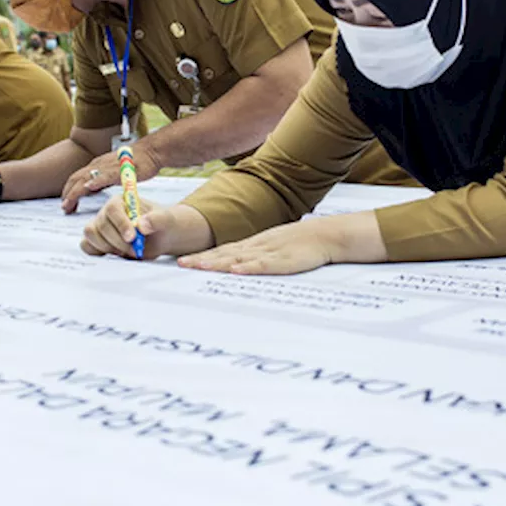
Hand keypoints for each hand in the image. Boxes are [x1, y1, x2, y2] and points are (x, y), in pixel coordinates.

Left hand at [60, 144, 160, 213]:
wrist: (151, 151)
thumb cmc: (135, 162)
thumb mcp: (112, 172)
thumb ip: (101, 180)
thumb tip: (91, 190)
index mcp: (97, 166)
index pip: (76, 178)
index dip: (68, 191)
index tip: (65, 204)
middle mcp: (99, 165)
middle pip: (76, 178)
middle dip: (67, 193)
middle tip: (64, 208)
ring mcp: (108, 167)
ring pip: (86, 178)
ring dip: (75, 191)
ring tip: (68, 203)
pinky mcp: (119, 169)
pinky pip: (105, 176)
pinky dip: (95, 181)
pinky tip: (89, 187)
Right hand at [80, 196, 162, 257]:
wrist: (161, 237)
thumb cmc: (162, 225)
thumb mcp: (166, 220)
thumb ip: (156, 220)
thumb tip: (141, 225)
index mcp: (121, 201)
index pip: (113, 209)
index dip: (120, 224)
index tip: (132, 238)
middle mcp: (107, 212)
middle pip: (101, 225)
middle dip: (118, 241)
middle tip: (136, 249)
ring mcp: (99, 226)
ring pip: (91, 235)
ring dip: (109, 247)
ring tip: (128, 251)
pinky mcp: (96, 240)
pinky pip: (86, 245)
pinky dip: (98, 252)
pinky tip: (116, 254)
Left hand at [177, 221, 341, 275]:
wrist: (325, 235)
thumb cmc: (298, 244)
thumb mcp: (272, 248)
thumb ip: (254, 257)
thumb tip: (234, 267)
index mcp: (253, 245)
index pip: (222, 251)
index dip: (202, 257)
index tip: (181, 261)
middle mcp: (257, 247)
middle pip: (225, 254)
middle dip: (202, 260)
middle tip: (181, 264)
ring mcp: (270, 252)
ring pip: (240, 258)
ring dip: (219, 262)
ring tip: (199, 266)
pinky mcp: (285, 261)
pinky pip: (265, 264)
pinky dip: (249, 267)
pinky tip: (236, 270)